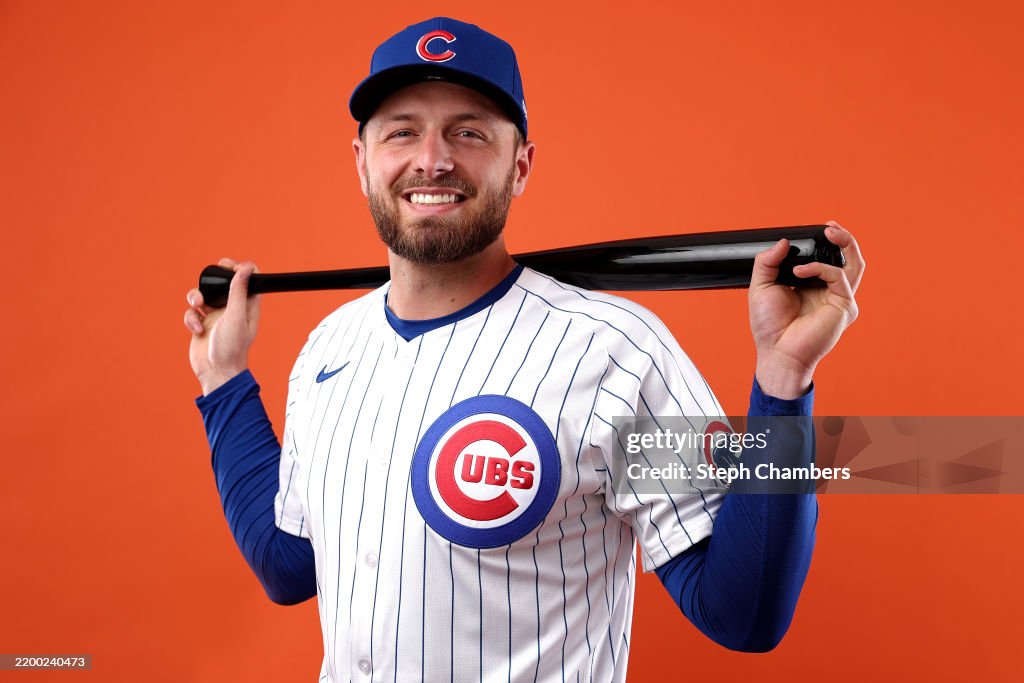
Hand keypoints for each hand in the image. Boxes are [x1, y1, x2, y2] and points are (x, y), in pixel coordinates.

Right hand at [183, 258, 260, 395]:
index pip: (248, 281)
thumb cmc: (232, 348)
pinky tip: (196, 330)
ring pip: (203, 296)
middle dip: (215, 278)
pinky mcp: (202, 325)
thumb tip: (246, 269)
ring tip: (197, 305)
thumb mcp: (236, 316)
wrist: (216, 372)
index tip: (229, 266)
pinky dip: (190, 319)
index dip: (241, 269)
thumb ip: (239, 292)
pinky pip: (192, 313)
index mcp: (247, 306)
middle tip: (212, 273)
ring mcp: (216, 317)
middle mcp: (232, 309)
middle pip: (224, 284)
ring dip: (196, 297)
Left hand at [748, 220, 864, 398]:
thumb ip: (768, 262)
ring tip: (829, 232)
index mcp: (812, 284)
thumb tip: (784, 241)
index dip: (826, 241)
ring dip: (846, 244)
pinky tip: (800, 272)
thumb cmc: (769, 326)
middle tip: (829, 226)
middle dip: (844, 237)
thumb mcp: (761, 287)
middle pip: (848, 258)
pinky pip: (838, 277)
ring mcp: (839, 298)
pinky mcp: (844, 306)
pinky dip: (819, 268)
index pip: (827, 257)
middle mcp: (829, 290)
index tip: (819, 228)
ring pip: (855, 264)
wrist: (776, 351)